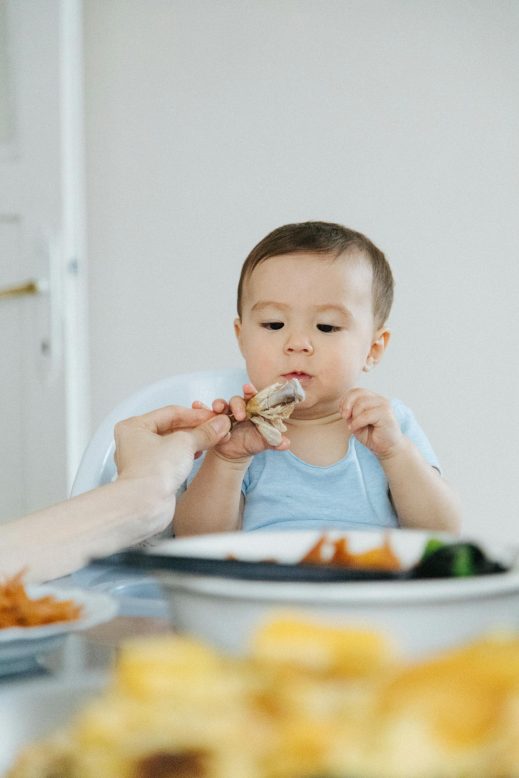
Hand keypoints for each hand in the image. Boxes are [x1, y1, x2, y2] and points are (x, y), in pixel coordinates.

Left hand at [114, 405, 231, 498]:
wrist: (145, 505)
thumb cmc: (151, 473)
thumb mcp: (184, 443)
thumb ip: (204, 432)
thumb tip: (217, 425)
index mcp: (134, 427)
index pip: (171, 413)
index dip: (196, 414)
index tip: (213, 417)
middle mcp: (135, 441)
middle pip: (172, 427)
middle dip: (196, 428)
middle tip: (216, 428)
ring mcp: (144, 459)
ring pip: (173, 443)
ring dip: (194, 441)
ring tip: (212, 439)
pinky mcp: (153, 474)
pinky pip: (173, 458)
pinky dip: (188, 454)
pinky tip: (200, 454)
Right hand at [192, 383, 288, 460]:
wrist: (234, 454)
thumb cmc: (251, 443)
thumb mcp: (263, 443)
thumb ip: (274, 442)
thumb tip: (286, 443)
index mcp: (254, 409)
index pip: (254, 396)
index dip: (251, 391)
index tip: (249, 389)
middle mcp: (239, 407)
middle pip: (237, 399)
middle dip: (237, 404)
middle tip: (240, 415)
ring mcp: (225, 412)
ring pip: (221, 403)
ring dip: (218, 403)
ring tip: (217, 408)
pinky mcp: (212, 418)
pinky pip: (205, 411)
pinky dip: (200, 407)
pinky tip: (197, 405)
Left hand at [339, 389, 402, 458]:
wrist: (387, 448)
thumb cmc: (371, 435)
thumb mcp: (355, 421)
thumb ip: (350, 412)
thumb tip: (344, 406)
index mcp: (373, 399)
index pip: (356, 391)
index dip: (345, 399)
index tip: (342, 413)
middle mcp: (379, 399)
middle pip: (358, 393)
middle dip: (347, 405)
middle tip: (345, 417)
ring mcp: (384, 405)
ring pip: (361, 403)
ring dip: (353, 416)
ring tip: (353, 426)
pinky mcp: (386, 414)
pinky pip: (366, 415)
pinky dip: (357, 423)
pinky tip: (355, 429)